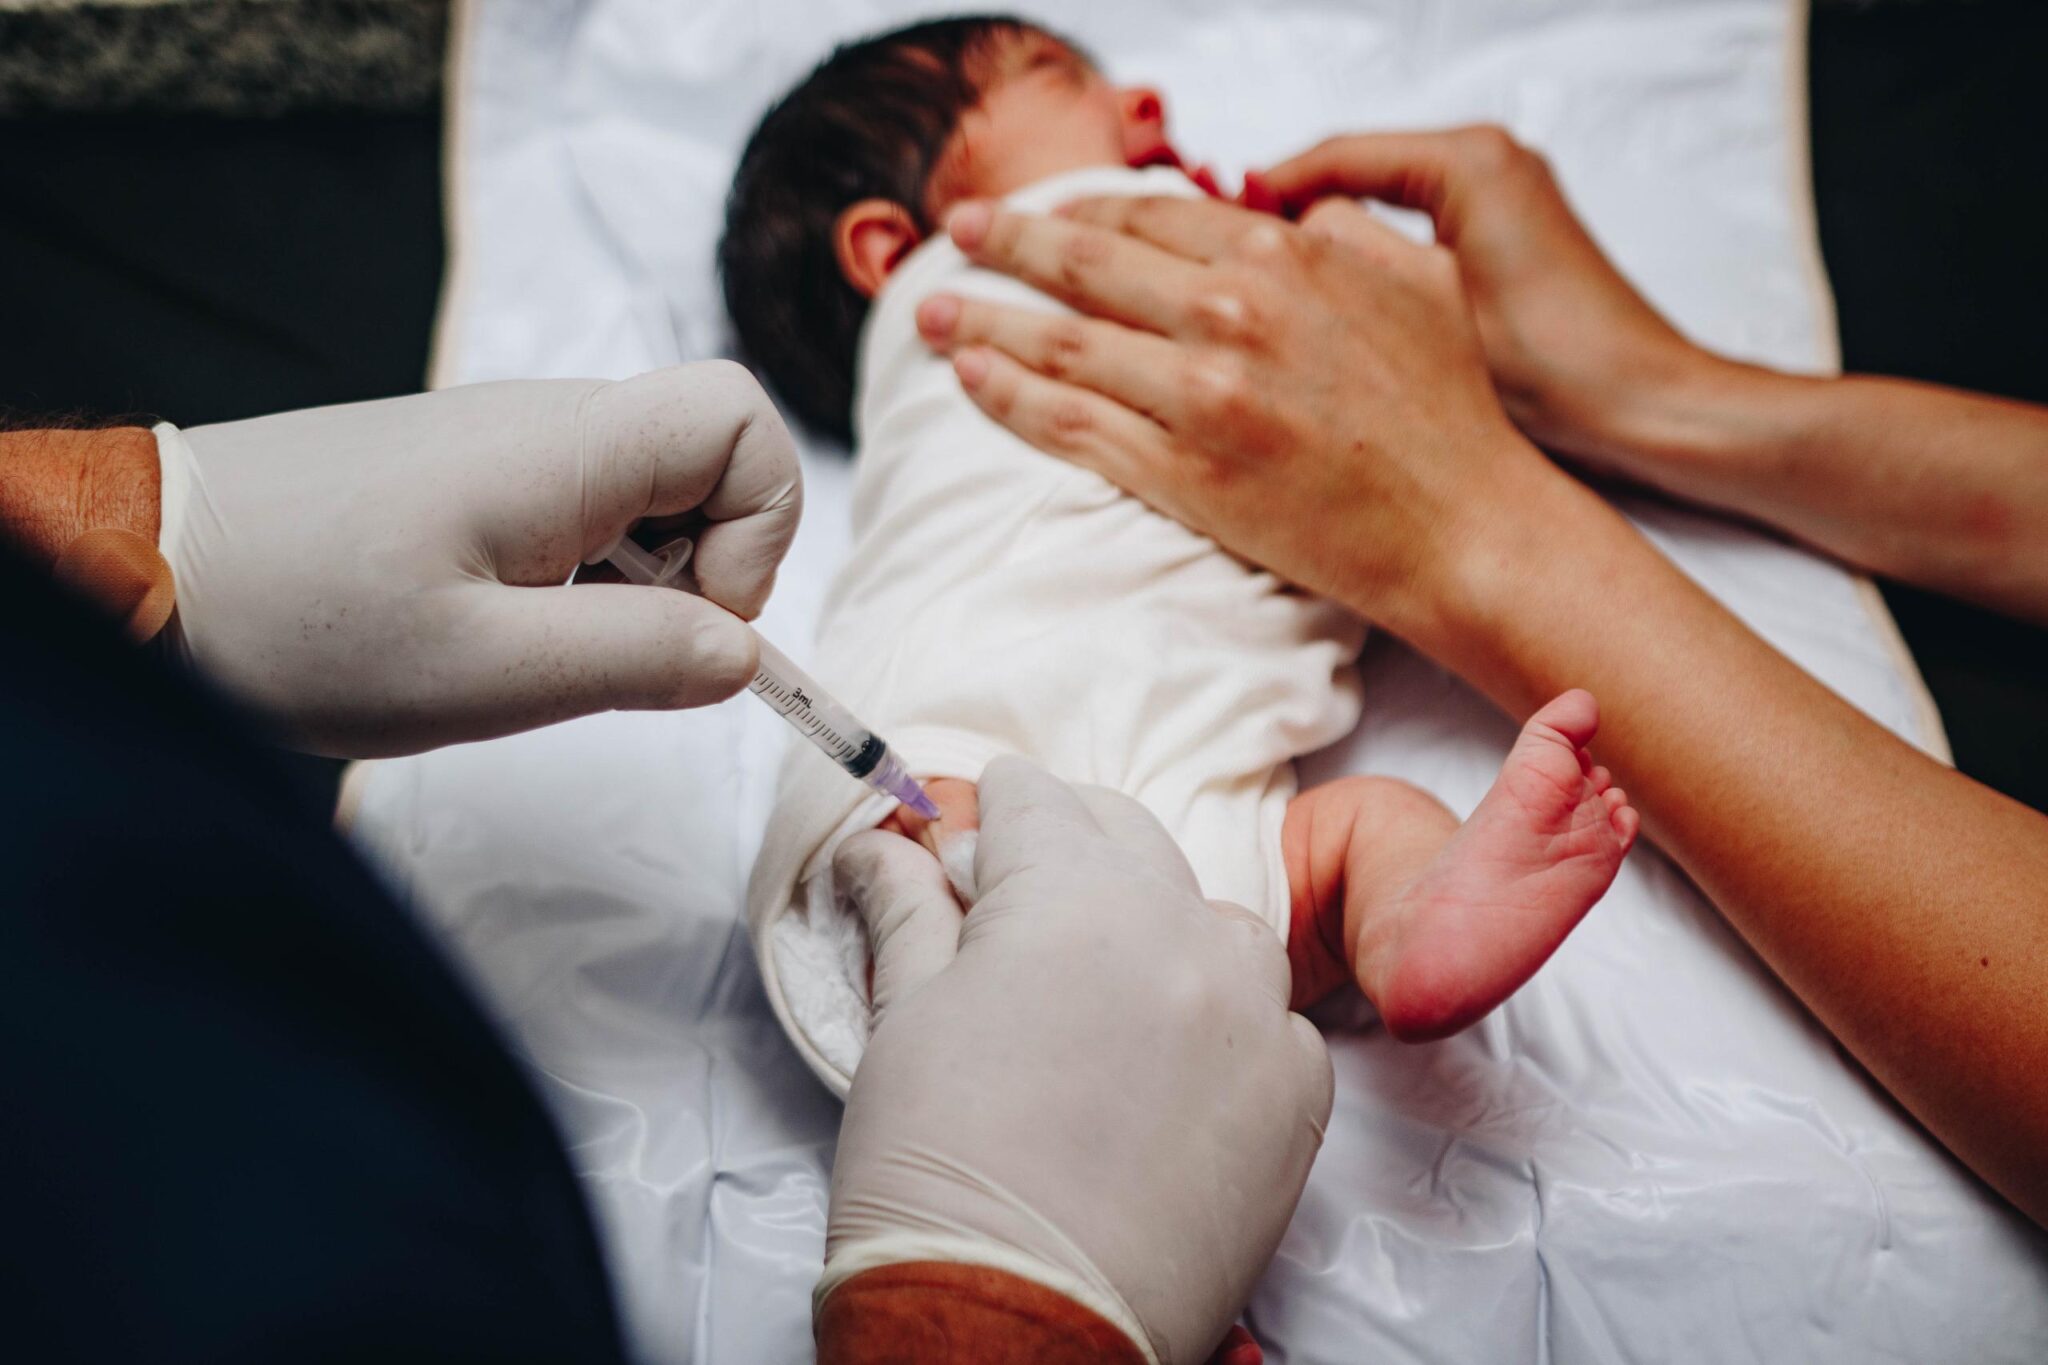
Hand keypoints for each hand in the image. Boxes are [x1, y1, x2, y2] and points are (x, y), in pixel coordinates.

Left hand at [157, 363, 799, 755]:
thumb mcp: (487, 670)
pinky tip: (503, 630)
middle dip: (705, 571)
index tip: (699, 620)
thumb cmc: (304, 622)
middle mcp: (550, 424)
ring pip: (647, 495)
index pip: (742, 417)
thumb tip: (745, 658)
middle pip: (707, 460)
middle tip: (615, 651)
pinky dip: (584, 580)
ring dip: (639, 586)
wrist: (149, 569)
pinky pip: (582, 512)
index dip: (762, 524)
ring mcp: (509, 445)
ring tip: (541, 649)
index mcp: (567, 448)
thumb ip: (638, 659)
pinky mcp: (472, 475)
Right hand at [823, 758, 1331, 1364]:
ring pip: (1214, 919)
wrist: (1014, 1330)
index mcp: (1070, 897)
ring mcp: (1254, 1010)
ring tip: (1105, 985)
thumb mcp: (904, 1021)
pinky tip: (1168, 1066)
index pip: (1036, 800)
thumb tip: (883, 845)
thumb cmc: (934, 1174)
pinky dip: (1221, 1019)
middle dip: (1073, 848)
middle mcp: (1180, 931)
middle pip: (1129, 838)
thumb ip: (910, 911)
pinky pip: (1269, 1015)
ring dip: (1161, 926)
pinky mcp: (1299, 1091)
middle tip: (1024, 891)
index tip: (977, 822)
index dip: (995, 806)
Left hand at [915, 191, 1572, 641]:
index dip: (1083, 209)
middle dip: (1009, 243)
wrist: (1462, 524)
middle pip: (1086, 265)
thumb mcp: (1416, 278)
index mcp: (1282, 256)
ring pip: (1061, 344)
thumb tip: (1278, 211)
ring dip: (982, 321)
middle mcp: (1230, 314)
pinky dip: (1012, 397)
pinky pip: (1073, 425)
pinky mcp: (1183, 472)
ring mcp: (1200, 396)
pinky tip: (972, 378)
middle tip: (961, 230)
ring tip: (931, 309)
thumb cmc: (1449, 410)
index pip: (1149, 218)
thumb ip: (1340, 229)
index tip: (1043, 210)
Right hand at [1260, 126, 1711, 468]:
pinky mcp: (1504, 249)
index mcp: (1470, 163)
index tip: (1205, 237)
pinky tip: (1325, 325)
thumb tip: (1261, 248)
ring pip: (1376, 215)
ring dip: (1320, 254)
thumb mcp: (1432, 315)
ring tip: (1260, 302)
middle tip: (1220, 273)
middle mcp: (1489, 166)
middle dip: (1283, 225)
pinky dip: (1363, 275)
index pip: (1333, 159)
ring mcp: (1500, 204)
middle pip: (1351, 178)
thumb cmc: (1563, 369)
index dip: (1260, 199)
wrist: (1651, 411)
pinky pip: (1407, 244)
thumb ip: (1346, 268)